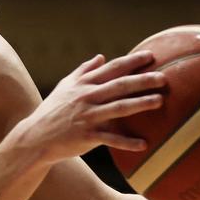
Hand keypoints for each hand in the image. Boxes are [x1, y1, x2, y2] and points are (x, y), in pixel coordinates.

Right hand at [27, 50, 165, 161]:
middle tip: (164, 78)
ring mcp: (87, 117)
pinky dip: (127, 142)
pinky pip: (111, 139)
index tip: (151, 56)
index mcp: (84, 84)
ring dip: (140, 104)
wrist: (36, 137)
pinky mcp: (87, 136)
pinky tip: (144, 144)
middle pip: (120, 86)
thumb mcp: (65, 87)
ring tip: (159, 101)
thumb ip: (83, 71)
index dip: (132, 61)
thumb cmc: (52, 110)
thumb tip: (101, 57)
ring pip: (118, 108)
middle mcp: (87, 98)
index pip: (112, 69)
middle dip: (143, 80)